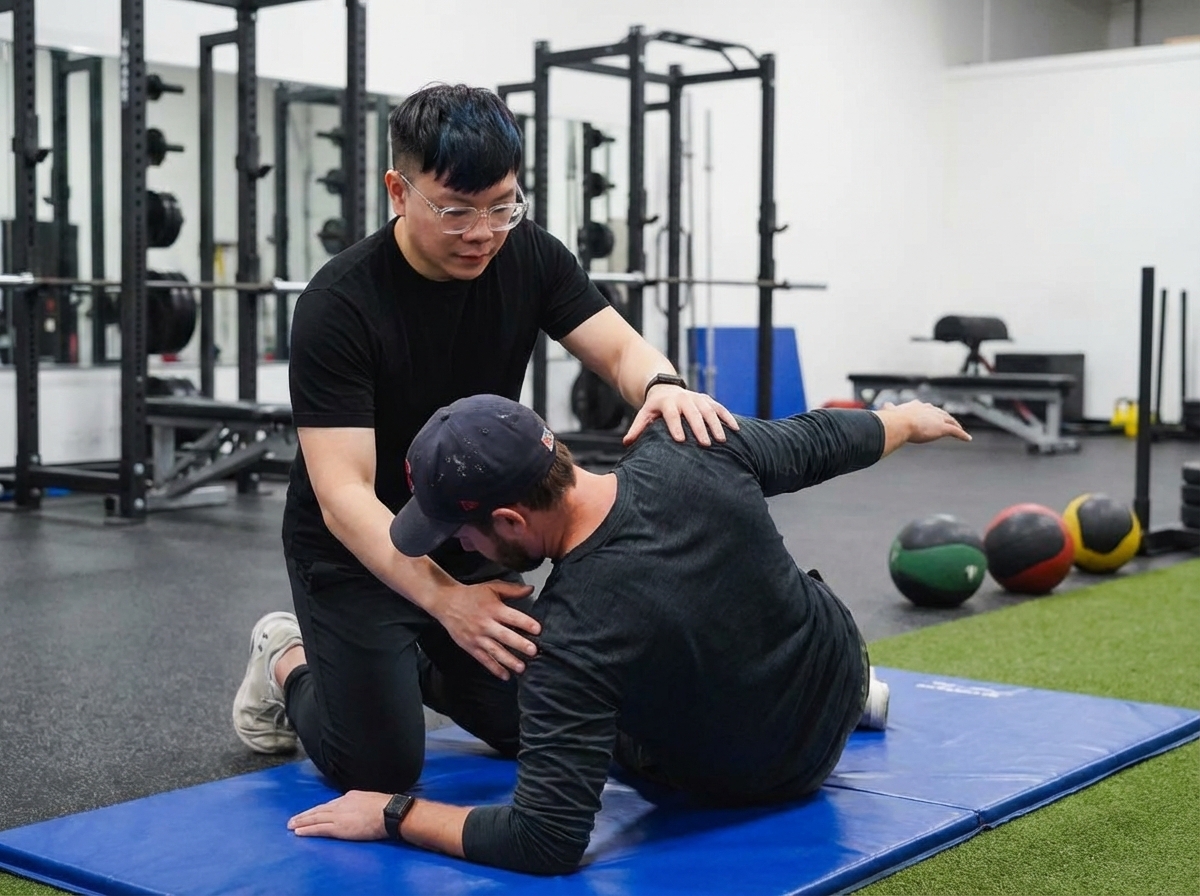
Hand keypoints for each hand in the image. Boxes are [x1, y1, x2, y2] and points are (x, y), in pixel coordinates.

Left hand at [288, 790, 390, 840]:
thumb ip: (361, 804)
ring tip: (291, 825)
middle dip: (305, 814)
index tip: (312, 813)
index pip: (331, 804)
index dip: (319, 809)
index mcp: (350, 797)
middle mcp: (341, 804)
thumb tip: (361, 809)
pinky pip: (318, 828)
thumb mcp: (371, 800)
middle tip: (292, 819)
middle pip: (319, 809)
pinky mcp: (338, 827)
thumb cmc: (386, 808)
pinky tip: (298, 831)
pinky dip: (307, 829)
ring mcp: (339, 815)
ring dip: (301, 821)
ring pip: (315, 818)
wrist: (389, 812)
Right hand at [433, 579, 538, 679]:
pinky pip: (484, 659)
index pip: (512, 617)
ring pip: (495, 651)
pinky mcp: (470, 646)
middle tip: (533, 651)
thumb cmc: (472, 595)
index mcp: (493, 608)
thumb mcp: (492, 587)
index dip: (525, 623)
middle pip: (505, 636)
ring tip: (522, 668)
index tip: (537, 630)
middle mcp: (486, 624)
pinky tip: (505, 676)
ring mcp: (477, 637)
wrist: (446, 602)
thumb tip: (531, 589)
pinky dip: (494, 668)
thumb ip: (512, 590)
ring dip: (508, 660)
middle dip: (519, 644)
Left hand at [623, 385, 739, 446]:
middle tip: (705, 444)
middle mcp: (684, 399)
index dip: (675, 426)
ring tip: (722, 440)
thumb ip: (637, 428)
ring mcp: (697, 398)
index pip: (671, 415)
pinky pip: (719, 408)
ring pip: (709, 410)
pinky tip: (736, 429)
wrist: (665, 387)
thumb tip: (627, 443)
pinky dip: (728, 417)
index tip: (679, 440)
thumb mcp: (644, 414)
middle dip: (699, 428)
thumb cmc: (655, 408)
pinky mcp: (707, 400)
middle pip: (693, 413)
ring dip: (716, 425)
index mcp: (667, 403)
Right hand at [883, 400, 971, 443]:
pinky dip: (962, 435)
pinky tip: (968, 438)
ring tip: (960, 430)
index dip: (931, 412)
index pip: (927, 408)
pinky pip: (955, 431)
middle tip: (949, 421)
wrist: (901, 423)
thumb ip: (889, 408)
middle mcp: (929, 410)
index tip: (933, 414)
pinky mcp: (943, 428)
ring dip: (956, 425)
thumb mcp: (891, 412)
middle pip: (941, 413)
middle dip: (946, 417)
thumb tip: (884, 405)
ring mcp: (937, 418)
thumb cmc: (894, 419)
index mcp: (917, 406)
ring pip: (950, 421)